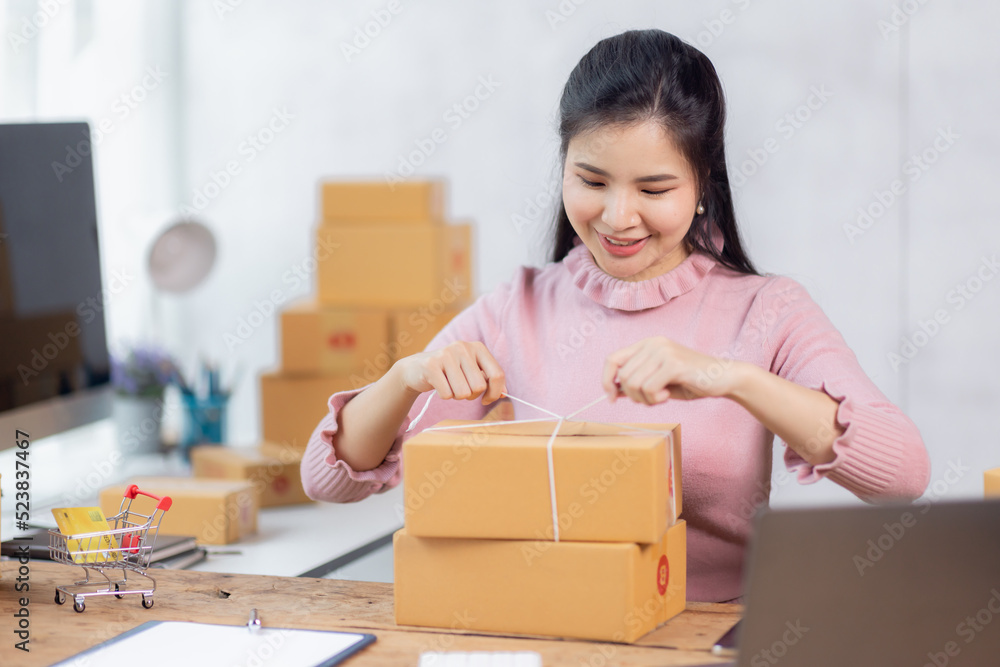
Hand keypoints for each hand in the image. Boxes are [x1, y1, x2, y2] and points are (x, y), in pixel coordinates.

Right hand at [395, 341, 506, 404]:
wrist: (417, 368)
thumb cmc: (450, 372)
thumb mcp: (472, 371)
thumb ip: (489, 380)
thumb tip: (505, 394)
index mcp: (478, 347)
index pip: (497, 374)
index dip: (495, 393)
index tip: (486, 399)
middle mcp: (463, 347)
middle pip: (479, 387)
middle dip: (471, 395)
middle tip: (461, 388)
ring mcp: (446, 354)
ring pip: (463, 393)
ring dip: (457, 396)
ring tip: (450, 385)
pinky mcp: (431, 365)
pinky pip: (447, 394)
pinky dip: (445, 396)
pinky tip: (439, 385)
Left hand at [602, 337, 738, 404]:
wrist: (724, 377)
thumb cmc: (692, 381)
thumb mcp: (659, 381)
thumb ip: (638, 382)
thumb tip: (613, 390)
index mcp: (647, 344)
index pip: (612, 359)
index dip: (607, 380)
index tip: (612, 398)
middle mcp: (653, 343)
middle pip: (623, 376)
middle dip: (632, 396)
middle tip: (650, 400)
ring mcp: (663, 351)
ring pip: (633, 383)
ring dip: (645, 399)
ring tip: (661, 397)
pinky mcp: (673, 363)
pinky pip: (648, 388)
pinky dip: (655, 399)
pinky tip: (667, 396)